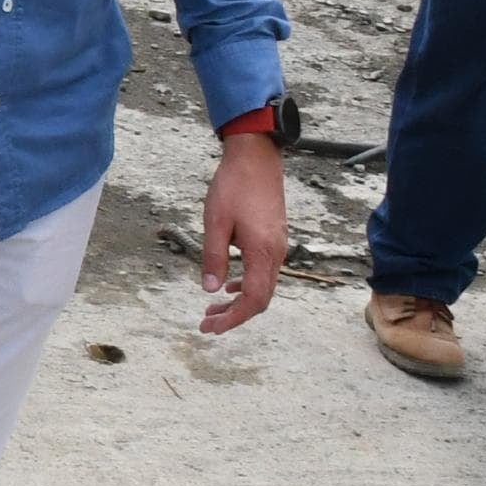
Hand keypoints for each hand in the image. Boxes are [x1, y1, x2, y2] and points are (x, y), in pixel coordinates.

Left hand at [197, 132, 287, 334]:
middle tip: (207, 324)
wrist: (257, 158)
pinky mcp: (275, 238)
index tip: (210, 328)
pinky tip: (229, 284)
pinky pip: (264, 271)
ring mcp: (279, 246)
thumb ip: (213, 257)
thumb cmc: (234, 186)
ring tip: (213, 309)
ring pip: (263, 286)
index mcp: (263, 252)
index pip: (253, 299)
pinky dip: (247, 284)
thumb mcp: (215, 222)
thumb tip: (210, 290)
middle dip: (235, 315)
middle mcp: (277, 253)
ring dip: (239, 300)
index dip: (233, 318)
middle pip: (260, 298)